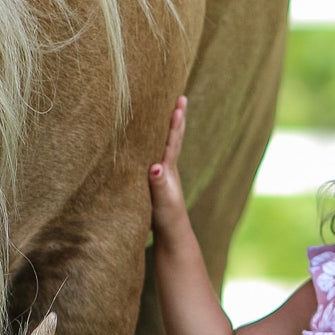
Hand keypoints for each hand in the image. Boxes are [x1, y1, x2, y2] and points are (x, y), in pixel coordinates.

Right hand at [149, 96, 187, 231]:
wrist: (173, 236)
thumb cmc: (167, 220)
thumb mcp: (162, 202)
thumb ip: (159, 185)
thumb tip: (156, 166)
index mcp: (169, 171)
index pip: (172, 142)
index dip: (175, 123)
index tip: (179, 103)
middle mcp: (169, 169)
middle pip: (174, 138)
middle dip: (177, 118)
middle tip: (180, 97)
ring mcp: (165, 175)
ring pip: (167, 146)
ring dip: (169, 128)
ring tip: (170, 112)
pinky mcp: (158, 182)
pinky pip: (158, 156)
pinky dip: (158, 144)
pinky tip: (154, 143)